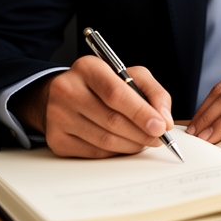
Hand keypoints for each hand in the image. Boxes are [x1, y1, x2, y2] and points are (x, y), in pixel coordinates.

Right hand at [10, 55, 173, 157]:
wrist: (65, 95)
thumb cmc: (102, 85)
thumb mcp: (130, 76)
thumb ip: (153, 92)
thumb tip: (164, 119)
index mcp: (87, 68)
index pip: (116, 93)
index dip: (141, 113)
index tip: (161, 126)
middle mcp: (67, 89)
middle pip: (111, 120)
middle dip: (141, 133)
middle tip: (158, 138)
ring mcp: (58, 116)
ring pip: (104, 140)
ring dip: (131, 145)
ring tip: (144, 141)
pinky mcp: (56, 139)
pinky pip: (94, 153)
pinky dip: (115, 152)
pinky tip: (124, 145)